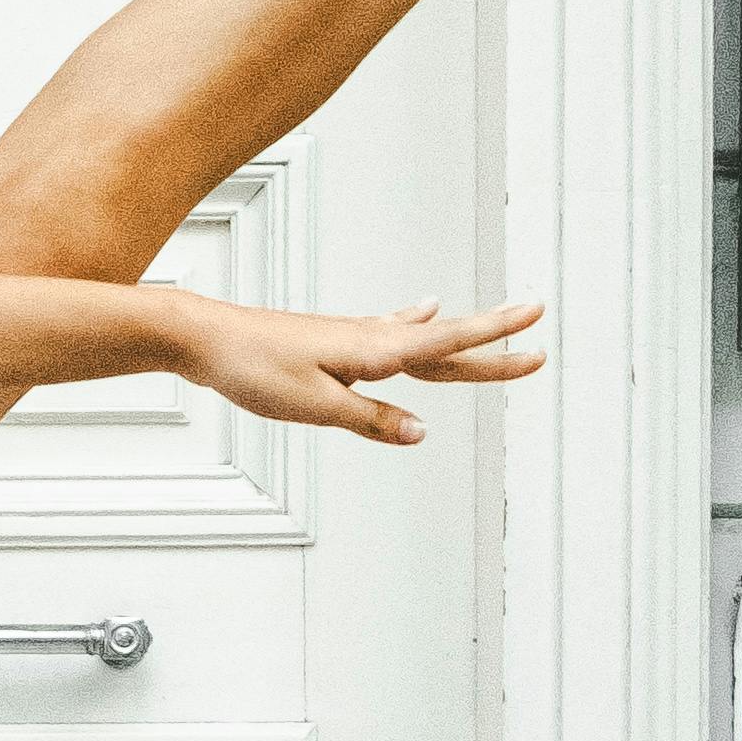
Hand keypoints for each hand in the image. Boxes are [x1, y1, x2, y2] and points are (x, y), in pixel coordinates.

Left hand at [172, 292, 543, 445]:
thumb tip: (423, 432)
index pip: (448, 344)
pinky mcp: (335, 341)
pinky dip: (416, 323)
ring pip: (422, 339)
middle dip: (492, 347)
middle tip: (538, 346)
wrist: (203, 337)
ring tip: (497, 325)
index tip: (536, 320)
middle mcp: (370, 339)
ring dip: (461, 337)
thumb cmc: (252, 369)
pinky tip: (422, 309)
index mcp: (373, 353)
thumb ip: (371, 421)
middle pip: (444, 346)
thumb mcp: (315, 406)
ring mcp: (353, 336)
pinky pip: (391, 331)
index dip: (495, 336)